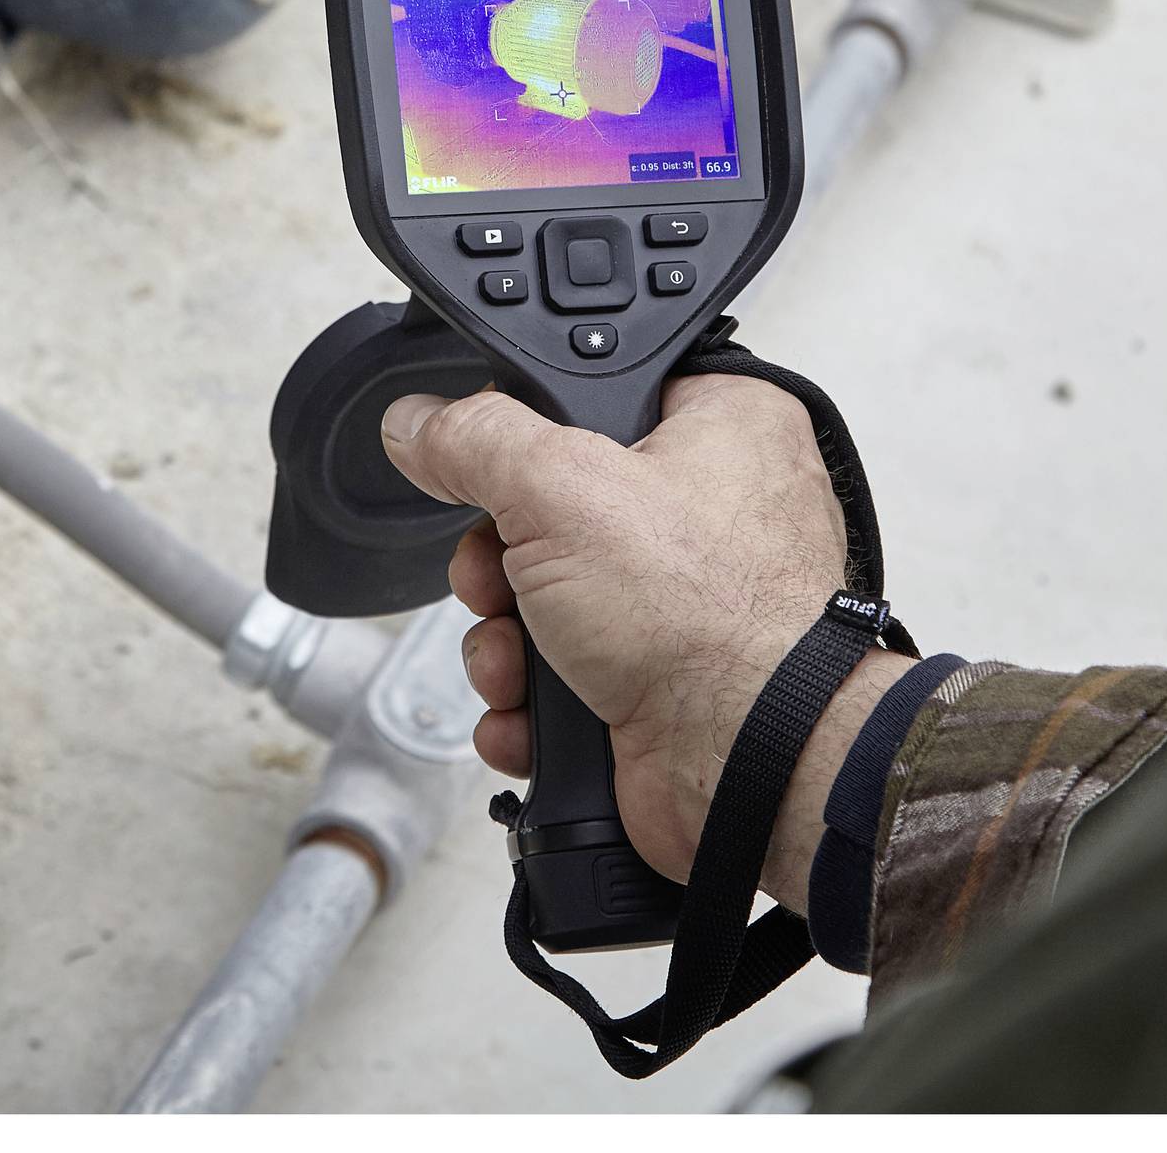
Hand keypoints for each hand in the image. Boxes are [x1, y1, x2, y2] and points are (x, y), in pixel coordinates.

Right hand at [380, 375, 910, 904]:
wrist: (747, 770)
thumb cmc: (709, 621)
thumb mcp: (563, 489)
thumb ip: (477, 440)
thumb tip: (420, 422)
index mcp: (722, 426)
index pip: (598, 396)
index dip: (531, 437)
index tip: (489, 468)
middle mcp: (712, 512)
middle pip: (551, 510)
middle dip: (499, 567)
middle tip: (500, 582)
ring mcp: (686, 606)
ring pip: (545, 602)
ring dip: (505, 643)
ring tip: (518, 665)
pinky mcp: (659, 682)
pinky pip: (562, 678)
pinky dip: (532, 703)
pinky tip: (531, 714)